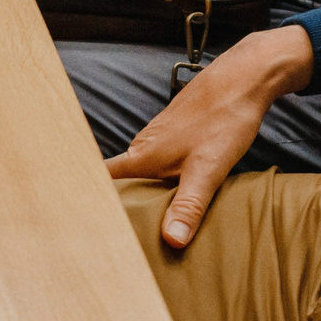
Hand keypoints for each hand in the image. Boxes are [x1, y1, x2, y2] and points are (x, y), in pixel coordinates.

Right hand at [105, 25, 314, 246]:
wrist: (244, 78)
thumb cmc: (223, 119)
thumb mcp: (208, 169)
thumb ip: (189, 205)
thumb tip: (171, 241)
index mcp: (142, 156)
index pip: (101, 180)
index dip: (86, 200)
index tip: (77, 225)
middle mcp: (144, 146)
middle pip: (116, 181)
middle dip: (111, 207)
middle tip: (104, 240)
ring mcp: (159, 139)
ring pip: (137, 173)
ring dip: (134, 196)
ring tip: (132, 228)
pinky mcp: (176, 136)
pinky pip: (155, 164)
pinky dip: (154, 183)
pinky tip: (166, 198)